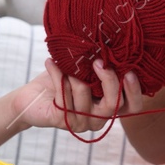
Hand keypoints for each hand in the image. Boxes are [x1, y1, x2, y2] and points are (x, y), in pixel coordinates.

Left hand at [10, 57, 143, 134]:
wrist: (30, 98)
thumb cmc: (61, 81)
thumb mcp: (84, 71)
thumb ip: (100, 66)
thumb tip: (111, 42)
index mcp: (109, 107)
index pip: (132, 107)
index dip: (135, 92)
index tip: (129, 71)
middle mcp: (98, 119)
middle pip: (113, 105)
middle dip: (108, 81)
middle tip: (99, 61)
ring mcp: (81, 123)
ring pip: (84, 96)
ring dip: (74, 74)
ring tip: (64, 60)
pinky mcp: (63, 121)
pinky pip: (64, 96)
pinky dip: (57, 75)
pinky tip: (50, 62)